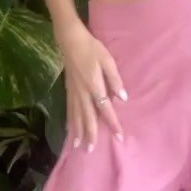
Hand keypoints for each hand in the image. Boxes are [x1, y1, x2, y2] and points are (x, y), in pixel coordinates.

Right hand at [56, 20, 127, 151]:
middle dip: (91, 134)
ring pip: (76, 116)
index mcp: (94, 85)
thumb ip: (114, 79)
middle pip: (87, 118)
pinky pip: (69, 110)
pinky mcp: (68, 90)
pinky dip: (70, 121)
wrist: (70, 40)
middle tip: (91, 151)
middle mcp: (82, 93)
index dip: (112, 123)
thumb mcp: (107, 60)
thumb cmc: (92, 48)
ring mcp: (73, 92)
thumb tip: (122, 97)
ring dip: (78, 132)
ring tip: (79, 146)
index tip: (119, 136)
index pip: (105, 109)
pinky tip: (70, 130)